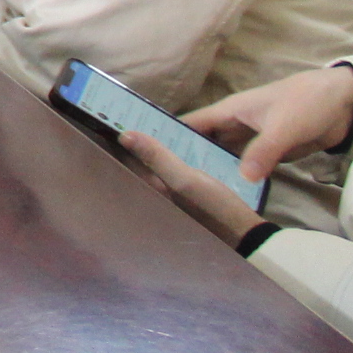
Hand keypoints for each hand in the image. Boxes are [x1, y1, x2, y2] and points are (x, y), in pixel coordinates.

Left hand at [123, 131, 272, 246]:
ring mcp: (171, 199)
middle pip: (136, 166)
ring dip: (149, 151)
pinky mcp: (186, 199)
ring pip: (152, 170)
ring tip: (147, 127)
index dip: (115, 141)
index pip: (124, 162)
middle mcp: (155, 197)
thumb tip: (124, 135)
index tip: (106, 118)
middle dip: (131, 145)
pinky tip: (172, 149)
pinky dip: (166, 161)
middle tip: (126, 117)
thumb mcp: (185, 180)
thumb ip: (157, 158)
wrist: (246, 235)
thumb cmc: (214, 207)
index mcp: (150, 192)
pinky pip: (168, 174)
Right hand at [183, 65, 352, 182]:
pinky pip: (245, 165)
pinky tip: (227, 192)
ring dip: (212, 169)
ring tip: (192, 192)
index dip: (170, 134)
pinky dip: (236, 176)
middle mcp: (236, 125)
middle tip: (166, 183)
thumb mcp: (284, 127)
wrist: (343, 103)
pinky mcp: (269, 152)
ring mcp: (252, 139)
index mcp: (231, 111)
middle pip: (204, 142)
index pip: (193, 123)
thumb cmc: (306, 103)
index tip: (146, 152)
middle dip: (187, 157)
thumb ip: (263, 151)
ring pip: (224, 155)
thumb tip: (243, 178)